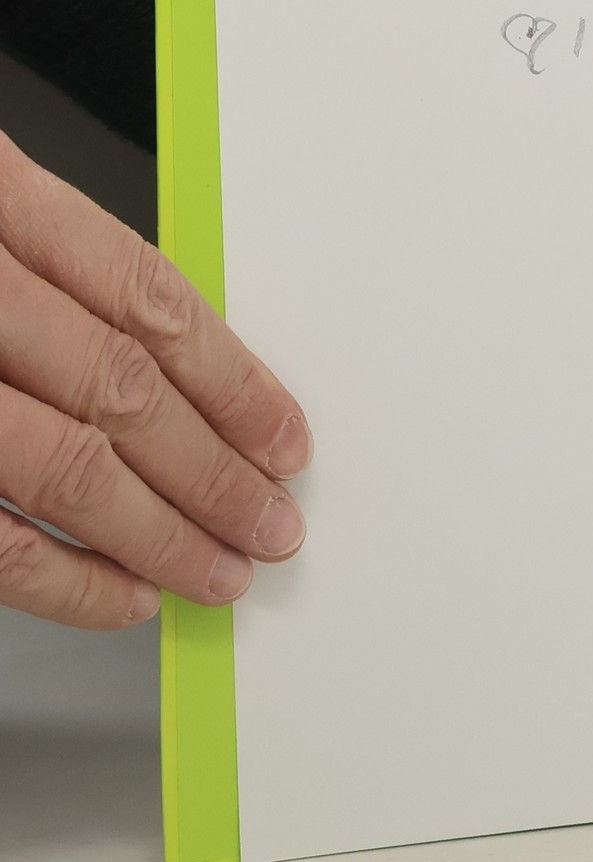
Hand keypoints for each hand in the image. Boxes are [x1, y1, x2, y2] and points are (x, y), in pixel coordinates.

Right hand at [0, 130, 311, 628]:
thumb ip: (39, 265)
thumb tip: (166, 358)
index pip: (145, 293)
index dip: (232, 375)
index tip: (286, 436)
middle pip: (119, 388)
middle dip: (215, 469)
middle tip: (274, 526)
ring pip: (63, 465)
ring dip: (161, 532)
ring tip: (224, 571)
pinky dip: (59, 577)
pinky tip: (120, 596)